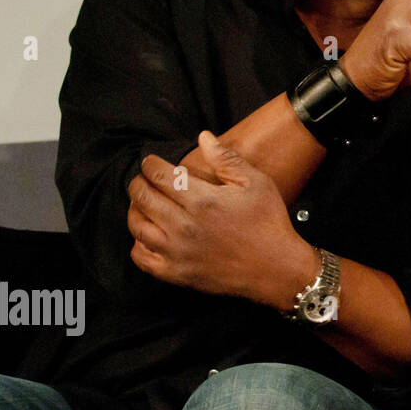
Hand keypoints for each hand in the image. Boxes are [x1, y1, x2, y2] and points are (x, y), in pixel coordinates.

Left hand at [125, 131, 315, 306]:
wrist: (276, 268)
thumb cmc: (268, 223)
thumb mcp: (256, 183)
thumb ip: (227, 159)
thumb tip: (203, 137)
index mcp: (203, 200)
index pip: (159, 175)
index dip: (150, 164)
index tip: (151, 162)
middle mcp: (184, 225)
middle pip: (142, 197)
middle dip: (138, 183)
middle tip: (144, 180)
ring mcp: (177, 251)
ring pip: (136, 226)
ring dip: (134, 210)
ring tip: (143, 204)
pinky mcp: (176, 273)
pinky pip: (141, 257)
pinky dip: (137, 243)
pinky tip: (148, 234)